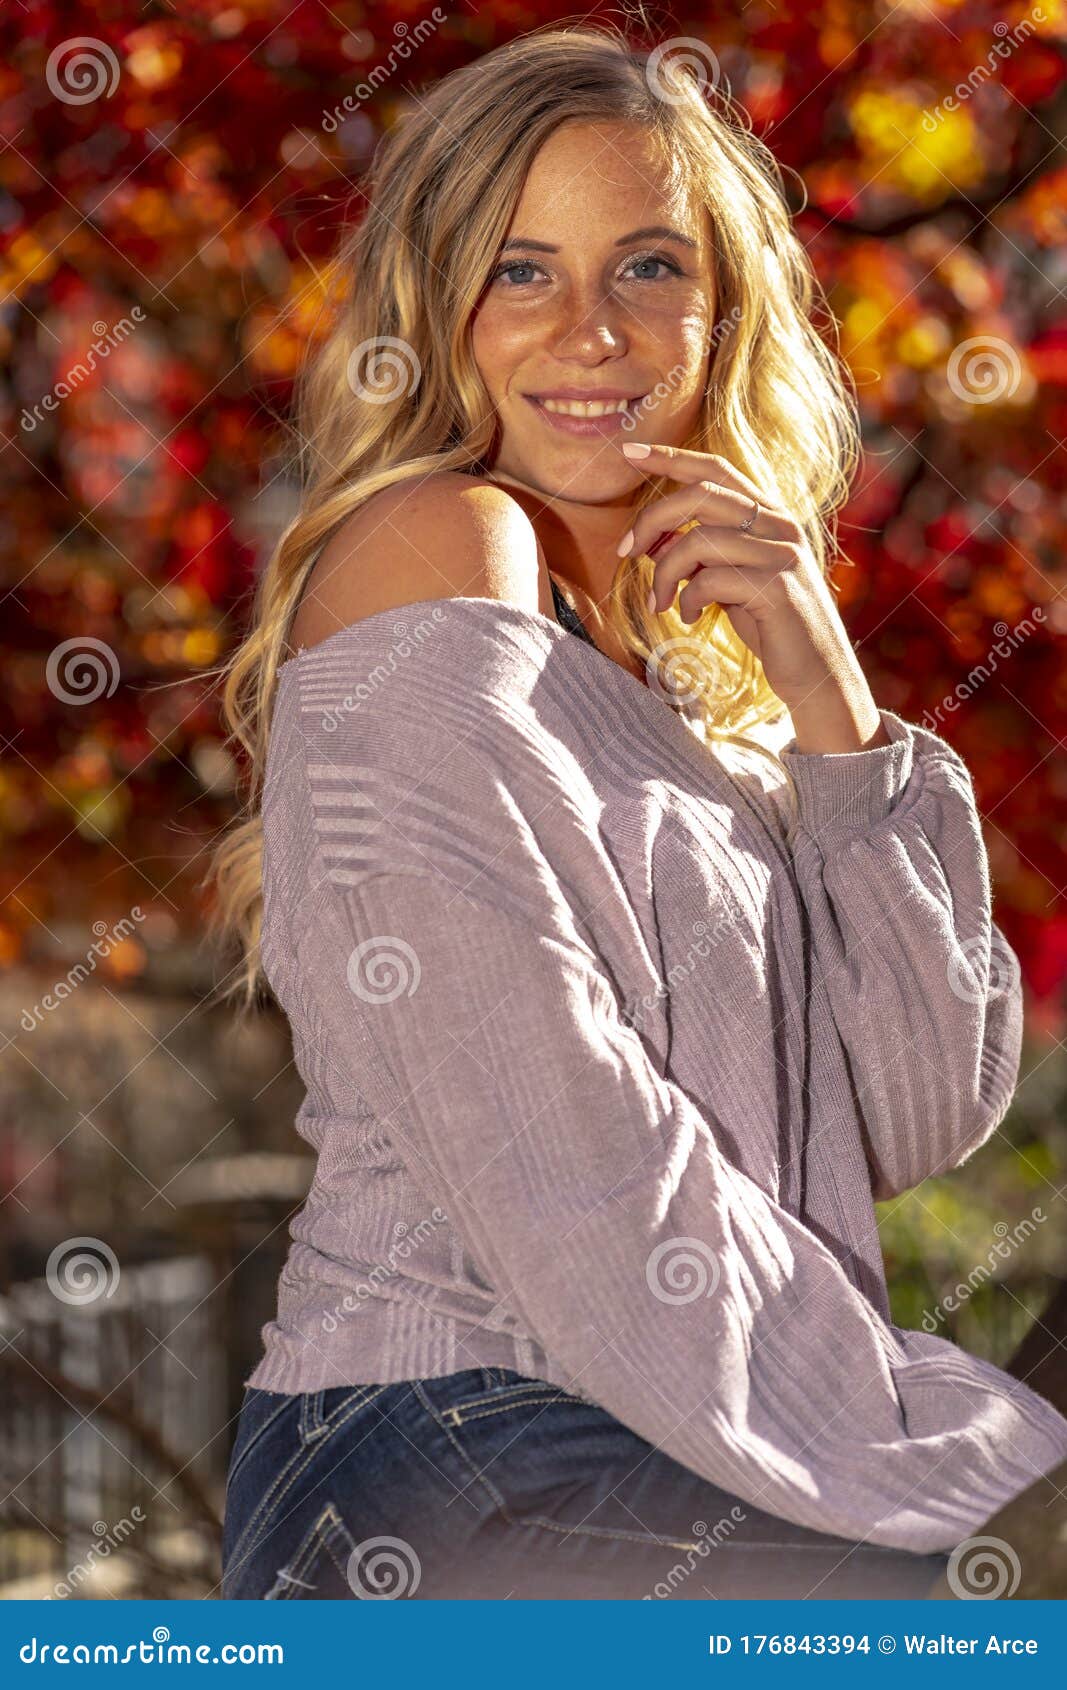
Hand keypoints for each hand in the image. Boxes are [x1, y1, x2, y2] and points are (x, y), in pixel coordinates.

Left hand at [618, 441, 888, 753]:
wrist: (818, 676)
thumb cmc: (771, 627)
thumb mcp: (728, 582)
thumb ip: (698, 555)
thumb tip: (648, 538)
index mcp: (769, 515)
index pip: (716, 469)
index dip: (670, 456)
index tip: (628, 450)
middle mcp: (780, 524)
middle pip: (700, 494)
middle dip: (651, 520)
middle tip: (625, 551)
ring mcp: (781, 554)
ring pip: (698, 540)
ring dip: (665, 574)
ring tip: (660, 603)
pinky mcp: (776, 588)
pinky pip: (710, 579)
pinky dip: (688, 600)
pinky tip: (692, 618)